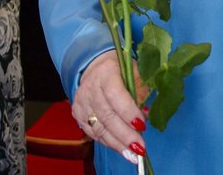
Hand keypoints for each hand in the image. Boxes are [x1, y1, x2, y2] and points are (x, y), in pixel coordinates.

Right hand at [73, 51, 149, 165]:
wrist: (95, 67)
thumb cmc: (121, 69)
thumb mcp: (135, 72)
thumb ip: (141, 92)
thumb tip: (145, 115)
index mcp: (106, 73)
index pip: (115, 95)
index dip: (128, 112)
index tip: (142, 125)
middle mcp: (90, 89)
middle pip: (107, 116)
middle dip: (125, 134)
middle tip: (140, 147)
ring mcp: (81, 103)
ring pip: (99, 128)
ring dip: (117, 143)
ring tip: (133, 154)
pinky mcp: (77, 114)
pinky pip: (93, 133)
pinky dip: (109, 142)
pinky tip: (121, 148)